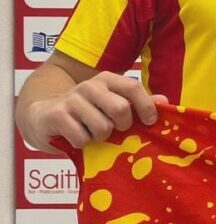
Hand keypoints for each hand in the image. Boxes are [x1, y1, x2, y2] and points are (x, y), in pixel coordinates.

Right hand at [24, 72, 167, 152]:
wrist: (42, 116)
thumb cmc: (86, 113)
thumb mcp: (111, 105)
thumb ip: (137, 104)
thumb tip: (164, 101)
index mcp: (107, 80)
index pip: (133, 87)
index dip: (145, 106)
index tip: (150, 122)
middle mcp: (89, 86)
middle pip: (121, 109)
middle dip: (122, 126)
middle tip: (114, 129)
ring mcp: (71, 99)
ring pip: (102, 127)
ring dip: (100, 137)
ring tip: (91, 132)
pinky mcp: (56, 115)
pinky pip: (82, 138)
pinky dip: (82, 144)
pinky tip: (75, 136)